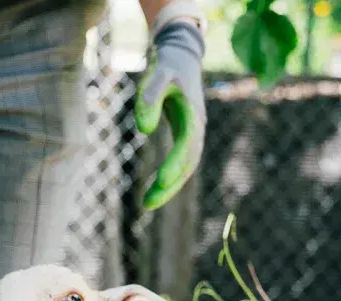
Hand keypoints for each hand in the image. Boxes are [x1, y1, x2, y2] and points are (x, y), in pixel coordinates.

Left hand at [133, 20, 206, 210]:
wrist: (182, 57)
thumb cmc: (167, 64)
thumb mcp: (157, 74)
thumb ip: (149, 98)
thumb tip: (143, 130)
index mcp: (194, 114)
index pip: (187, 144)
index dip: (175, 162)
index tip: (161, 180)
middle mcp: (198, 127)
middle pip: (189, 163)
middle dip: (170, 185)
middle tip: (148, 204)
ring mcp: (194, 133)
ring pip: (187, 167)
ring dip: (170, 187)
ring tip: (148, 204)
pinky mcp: (186, 136)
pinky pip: (181, 162)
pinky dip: (170, 178)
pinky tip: (155, 190)